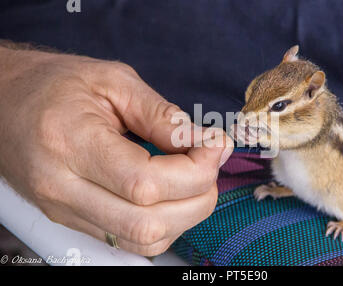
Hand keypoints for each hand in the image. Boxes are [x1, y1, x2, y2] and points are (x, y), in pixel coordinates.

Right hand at [0, 45, 232, 255]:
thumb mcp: (113, 81)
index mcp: (70, 143)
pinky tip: (172, 194)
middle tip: (210, 162)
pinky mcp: (71, 221)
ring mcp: (65, 211)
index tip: (215, 146)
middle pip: (148, 223)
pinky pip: (129, 242)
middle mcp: (63, 188)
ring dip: (185, 215)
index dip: (195, 170)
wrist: (5, 102)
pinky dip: (164, 224)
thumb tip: (206, 144)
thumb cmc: (56, 85)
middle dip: (199, 197)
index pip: (145, 183)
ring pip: (142, 241)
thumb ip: (162, 115)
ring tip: (195, 177)